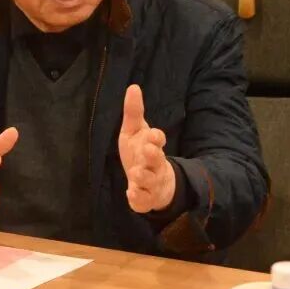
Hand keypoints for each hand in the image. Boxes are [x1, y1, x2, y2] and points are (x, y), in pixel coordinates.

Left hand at [118, 85, 174, 213]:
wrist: (152, 183)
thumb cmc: (141, 153)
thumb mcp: (134, 131)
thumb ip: (133, 112)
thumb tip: (133, 87)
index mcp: (152, 146)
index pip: (158, 139)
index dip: (156, 137)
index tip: (152, 134)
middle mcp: (155, 164)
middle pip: (157, 159)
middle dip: (153, 155)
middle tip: (146, 150)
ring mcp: (152, 182)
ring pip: (151, 181)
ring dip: (143, 177)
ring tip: (135, 173)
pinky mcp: (146, 199)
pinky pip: (144, 201)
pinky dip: (138, 198)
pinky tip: (130, 193)